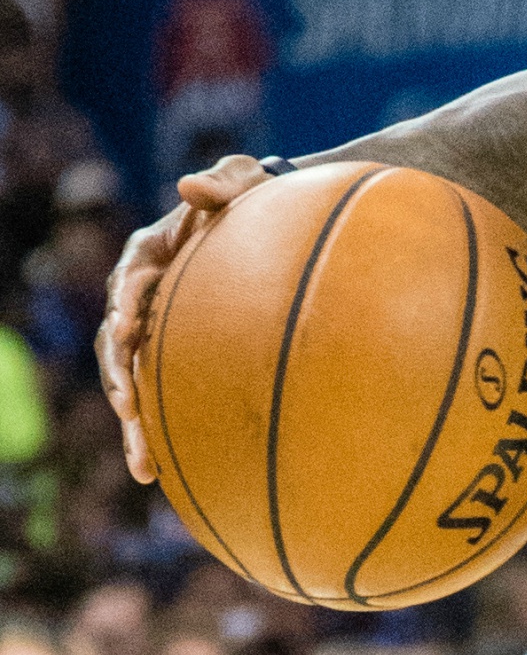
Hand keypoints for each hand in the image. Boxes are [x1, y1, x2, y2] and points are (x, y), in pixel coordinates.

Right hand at [98, 155, 276, 483]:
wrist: (280, 218)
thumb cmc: (260, 194)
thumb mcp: (244, 178)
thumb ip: (223, 181)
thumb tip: (189, 186)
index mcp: (151, 253)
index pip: (128, 282)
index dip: (125, 305)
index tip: (129, 326)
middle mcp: (144, 295)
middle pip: (118, 343)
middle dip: (120, 378)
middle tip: (128, 407)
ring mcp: (158, 329)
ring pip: (134, 382)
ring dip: (135, 424)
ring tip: (144, 465)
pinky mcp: (178, 355)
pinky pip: (164, 396)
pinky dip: (162, 433)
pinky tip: (168, 475)